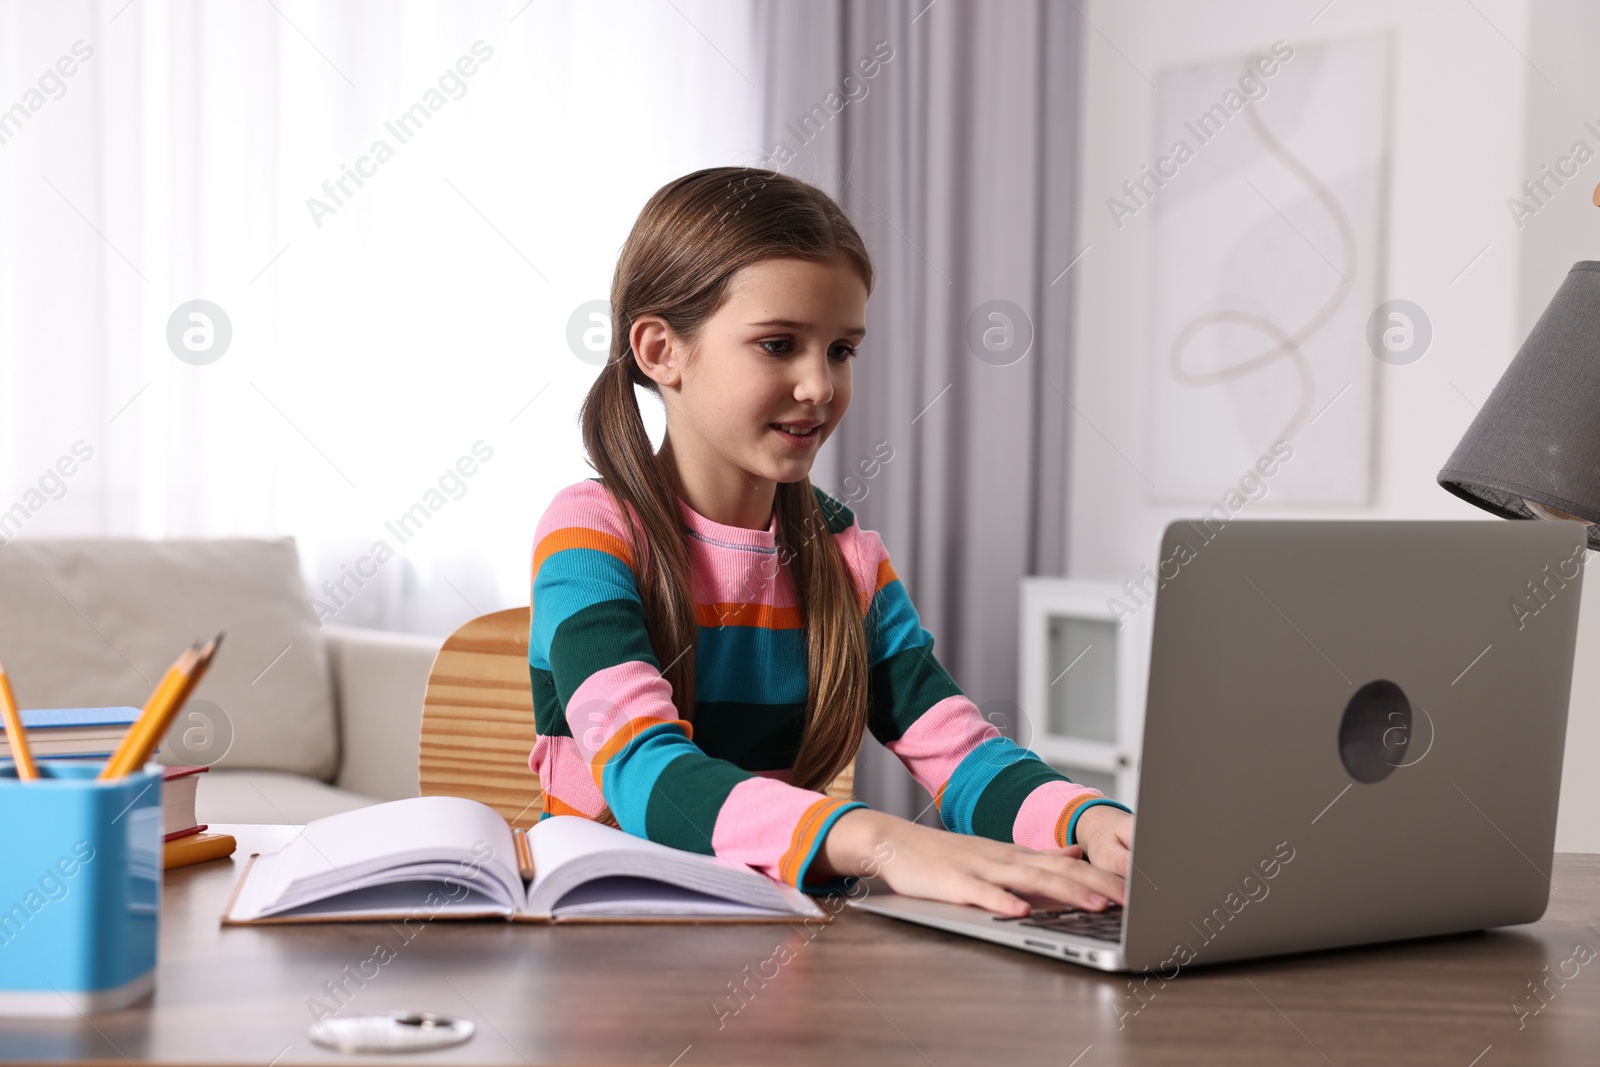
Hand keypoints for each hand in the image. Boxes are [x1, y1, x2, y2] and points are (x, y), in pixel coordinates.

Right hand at [810, 808, 1125, 917]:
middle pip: (1057, 870)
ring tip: (1095, 905)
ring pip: (1028, 879)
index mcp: (1016, 855)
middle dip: (1096, 885)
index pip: (1067, 863)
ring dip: (1064, 892)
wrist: (895, 844)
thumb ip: (1036, 858)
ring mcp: (979, 868)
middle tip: (1130, 899)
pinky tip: (1022, 912)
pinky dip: (1003, 902)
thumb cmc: (946, 858)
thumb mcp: (997, 855)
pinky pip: (982, 893)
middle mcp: (1004, 858)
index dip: (1101, 875)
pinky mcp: (954, 883)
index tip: (1135, 889)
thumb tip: (1076, 854)